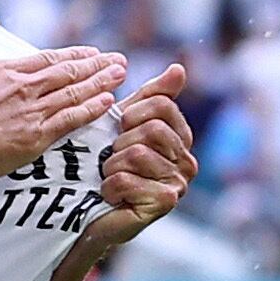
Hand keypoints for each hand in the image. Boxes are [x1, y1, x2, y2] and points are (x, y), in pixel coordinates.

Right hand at [0, 6, 125, 182]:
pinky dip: (91, 109)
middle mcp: (23, 87)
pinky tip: (108, 103)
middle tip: (118, 60)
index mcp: (3, 71)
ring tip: (121, 75)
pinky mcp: (36, 136)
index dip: (71, 55)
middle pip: (67, 72)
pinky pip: (71, 120)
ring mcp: (32, 111)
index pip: (46, 59)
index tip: (90, 53)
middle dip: (96, 66)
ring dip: (101, 82)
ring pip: (74, 92)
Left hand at [91, 64, 198, 244]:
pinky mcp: (165, 202)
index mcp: (180, 136)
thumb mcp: (125, 125)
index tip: (121, 129)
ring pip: (137, 153)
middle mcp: (187, 160)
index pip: (161, 104)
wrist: (93, 212)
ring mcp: (179, 183)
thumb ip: (151, 97)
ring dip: (112, 166)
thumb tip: (179, 68)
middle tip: (114, 159)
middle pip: (151, 128)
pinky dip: (110, 185)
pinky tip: (112, 194)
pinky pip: (127, 179)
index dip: (132, 114)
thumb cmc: (108, 166)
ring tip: (112, 177)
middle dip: (120, 142)